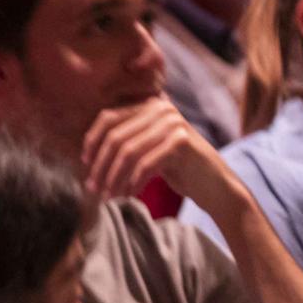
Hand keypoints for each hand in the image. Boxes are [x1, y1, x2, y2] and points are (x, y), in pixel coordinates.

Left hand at [82, 97, 237, 214]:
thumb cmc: (178, 169)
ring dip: (114, 177)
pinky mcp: (182, 143)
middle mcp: (160, 109)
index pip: (108, 117)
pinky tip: (129, 196)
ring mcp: (173, 124)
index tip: (85, 162)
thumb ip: (126, 141)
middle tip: (93, 187)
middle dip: (101, 165)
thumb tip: (85, 153)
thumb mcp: (148, 149)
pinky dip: (133, 182)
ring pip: (128, 153)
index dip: (92, 140)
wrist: (216, 186)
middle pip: (116, 137)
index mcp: (149, 105)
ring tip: (108, 196)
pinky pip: (146, 164)